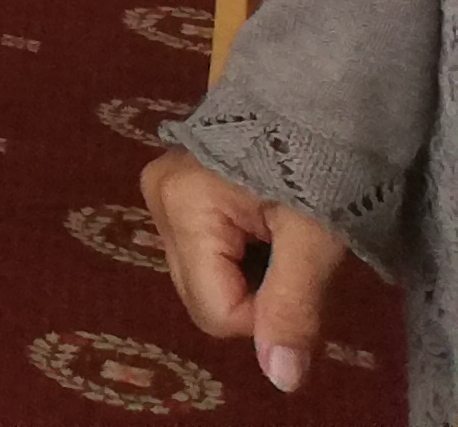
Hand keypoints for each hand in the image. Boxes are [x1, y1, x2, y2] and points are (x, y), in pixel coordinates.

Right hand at [143, 148, 346, 393]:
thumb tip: (279, 380)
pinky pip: (205, 252)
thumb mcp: (315, 240)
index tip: (302, 271)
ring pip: (204, 278)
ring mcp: (160, 192)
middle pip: (204, 296)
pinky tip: (263, 225)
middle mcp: (156, 200)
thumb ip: (293, 308)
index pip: (217, 312)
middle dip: (256, 292)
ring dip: (249, 275)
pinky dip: (240, 255)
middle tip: (295, 252)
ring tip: (281, 234)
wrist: (314, 91)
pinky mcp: (174, 188)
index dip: (269, 311)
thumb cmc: (314, 162)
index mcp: (180, 207)